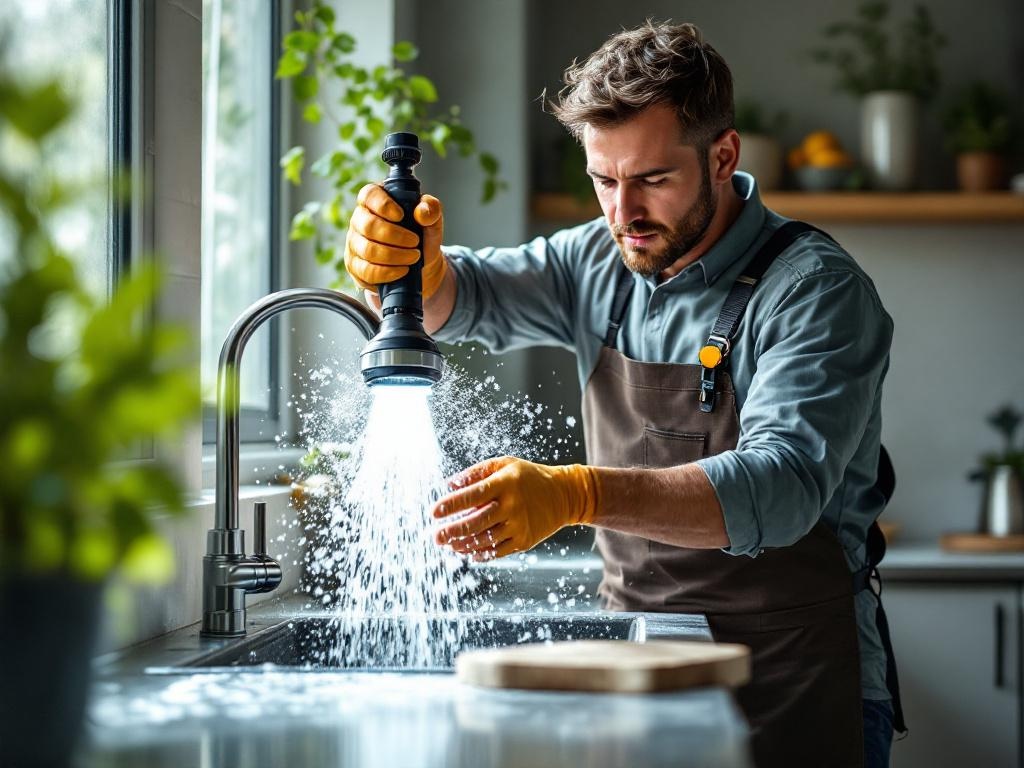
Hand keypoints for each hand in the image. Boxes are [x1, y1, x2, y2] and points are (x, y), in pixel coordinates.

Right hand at [344, 183, 446, 297]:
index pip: (369, 195)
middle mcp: (359, 220)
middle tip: (415, 242)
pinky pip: (366, 270)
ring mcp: (354, 244)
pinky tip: (403, 270)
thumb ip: (431, 208)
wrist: (421, 266)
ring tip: (414, 256)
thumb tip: (421, 212)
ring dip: (395, 256)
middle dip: (396, 236)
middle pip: (368, 226)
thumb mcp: (432, 219)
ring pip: (368, 250)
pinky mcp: (355, 266)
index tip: (402, 216)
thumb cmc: (422, 236)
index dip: (384, 205)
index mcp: (374, 201)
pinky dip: (388, 272)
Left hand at [432, 457, 599, 560]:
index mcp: (506, 483)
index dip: (452, 504)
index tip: (434, 512)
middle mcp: (513, 505)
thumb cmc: (528, 477)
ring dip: (463, 544)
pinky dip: (479, 553)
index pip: (473, 495)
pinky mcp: (524, 541)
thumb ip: (476, 473)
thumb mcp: (505, 465)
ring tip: (448, 544)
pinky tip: (466, 551)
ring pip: (485, 540)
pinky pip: (497, 551)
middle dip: (452, 531)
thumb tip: (449, 484)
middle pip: (476, 522)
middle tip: (435, 536)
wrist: (563, 495)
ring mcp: (519, 525)